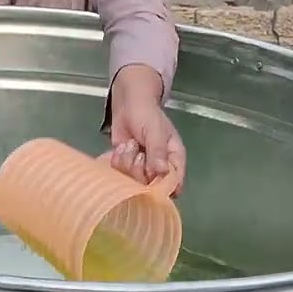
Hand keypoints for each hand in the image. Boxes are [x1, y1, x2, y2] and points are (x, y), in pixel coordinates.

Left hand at [108, 68, 185, 192]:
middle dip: (139, 169)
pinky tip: (121, 147)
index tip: (150, 178)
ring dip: (127, 161)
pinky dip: (117, 159)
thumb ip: (158, 152)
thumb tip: (161, 173)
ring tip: (130, 144)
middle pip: (149, 185)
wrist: (128, 104)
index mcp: (174, 159)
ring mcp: (141, 167)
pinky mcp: (125, 165)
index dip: (164, 187)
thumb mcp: (155, 131)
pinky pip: (119, 172)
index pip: (175, 183)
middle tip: (138, 152)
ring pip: (132, 179)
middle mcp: (158, 167)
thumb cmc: (147, 114)